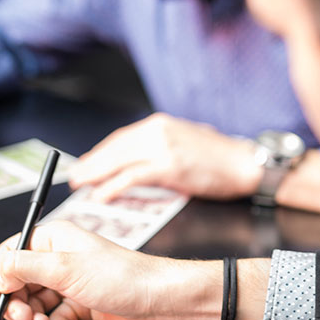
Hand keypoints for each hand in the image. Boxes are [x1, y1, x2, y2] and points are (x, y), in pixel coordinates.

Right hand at [0, 221, 221, 319]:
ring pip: (36, 303)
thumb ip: (24, 267)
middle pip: (20, 282)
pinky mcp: (80, 304)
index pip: (12, 253)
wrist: (158, 301)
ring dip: (36, 319)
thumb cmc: (120, 276)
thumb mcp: (64, 269)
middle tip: (25, 318)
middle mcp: (59, 259)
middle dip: (19, 304)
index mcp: (53, 240)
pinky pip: (55, 318)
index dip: (0, 277)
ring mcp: (70, 283)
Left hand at [69, 113, 261, 202]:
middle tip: (74, 176)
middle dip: (91, 163)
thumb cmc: (219, 159)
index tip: (86, 163)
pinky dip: (113, 186)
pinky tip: (101, 195)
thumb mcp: (182, 145)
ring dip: (95, 174)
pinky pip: (132, 177)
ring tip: (80, 185)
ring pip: (118, 160)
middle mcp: (157, 131)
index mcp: (159, 125)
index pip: (120, 138)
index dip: (100, 153)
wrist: (246, 163)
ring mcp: (162, 147)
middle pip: (114, 148)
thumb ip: (157, 150)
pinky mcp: (169, 166)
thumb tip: (134, 163)